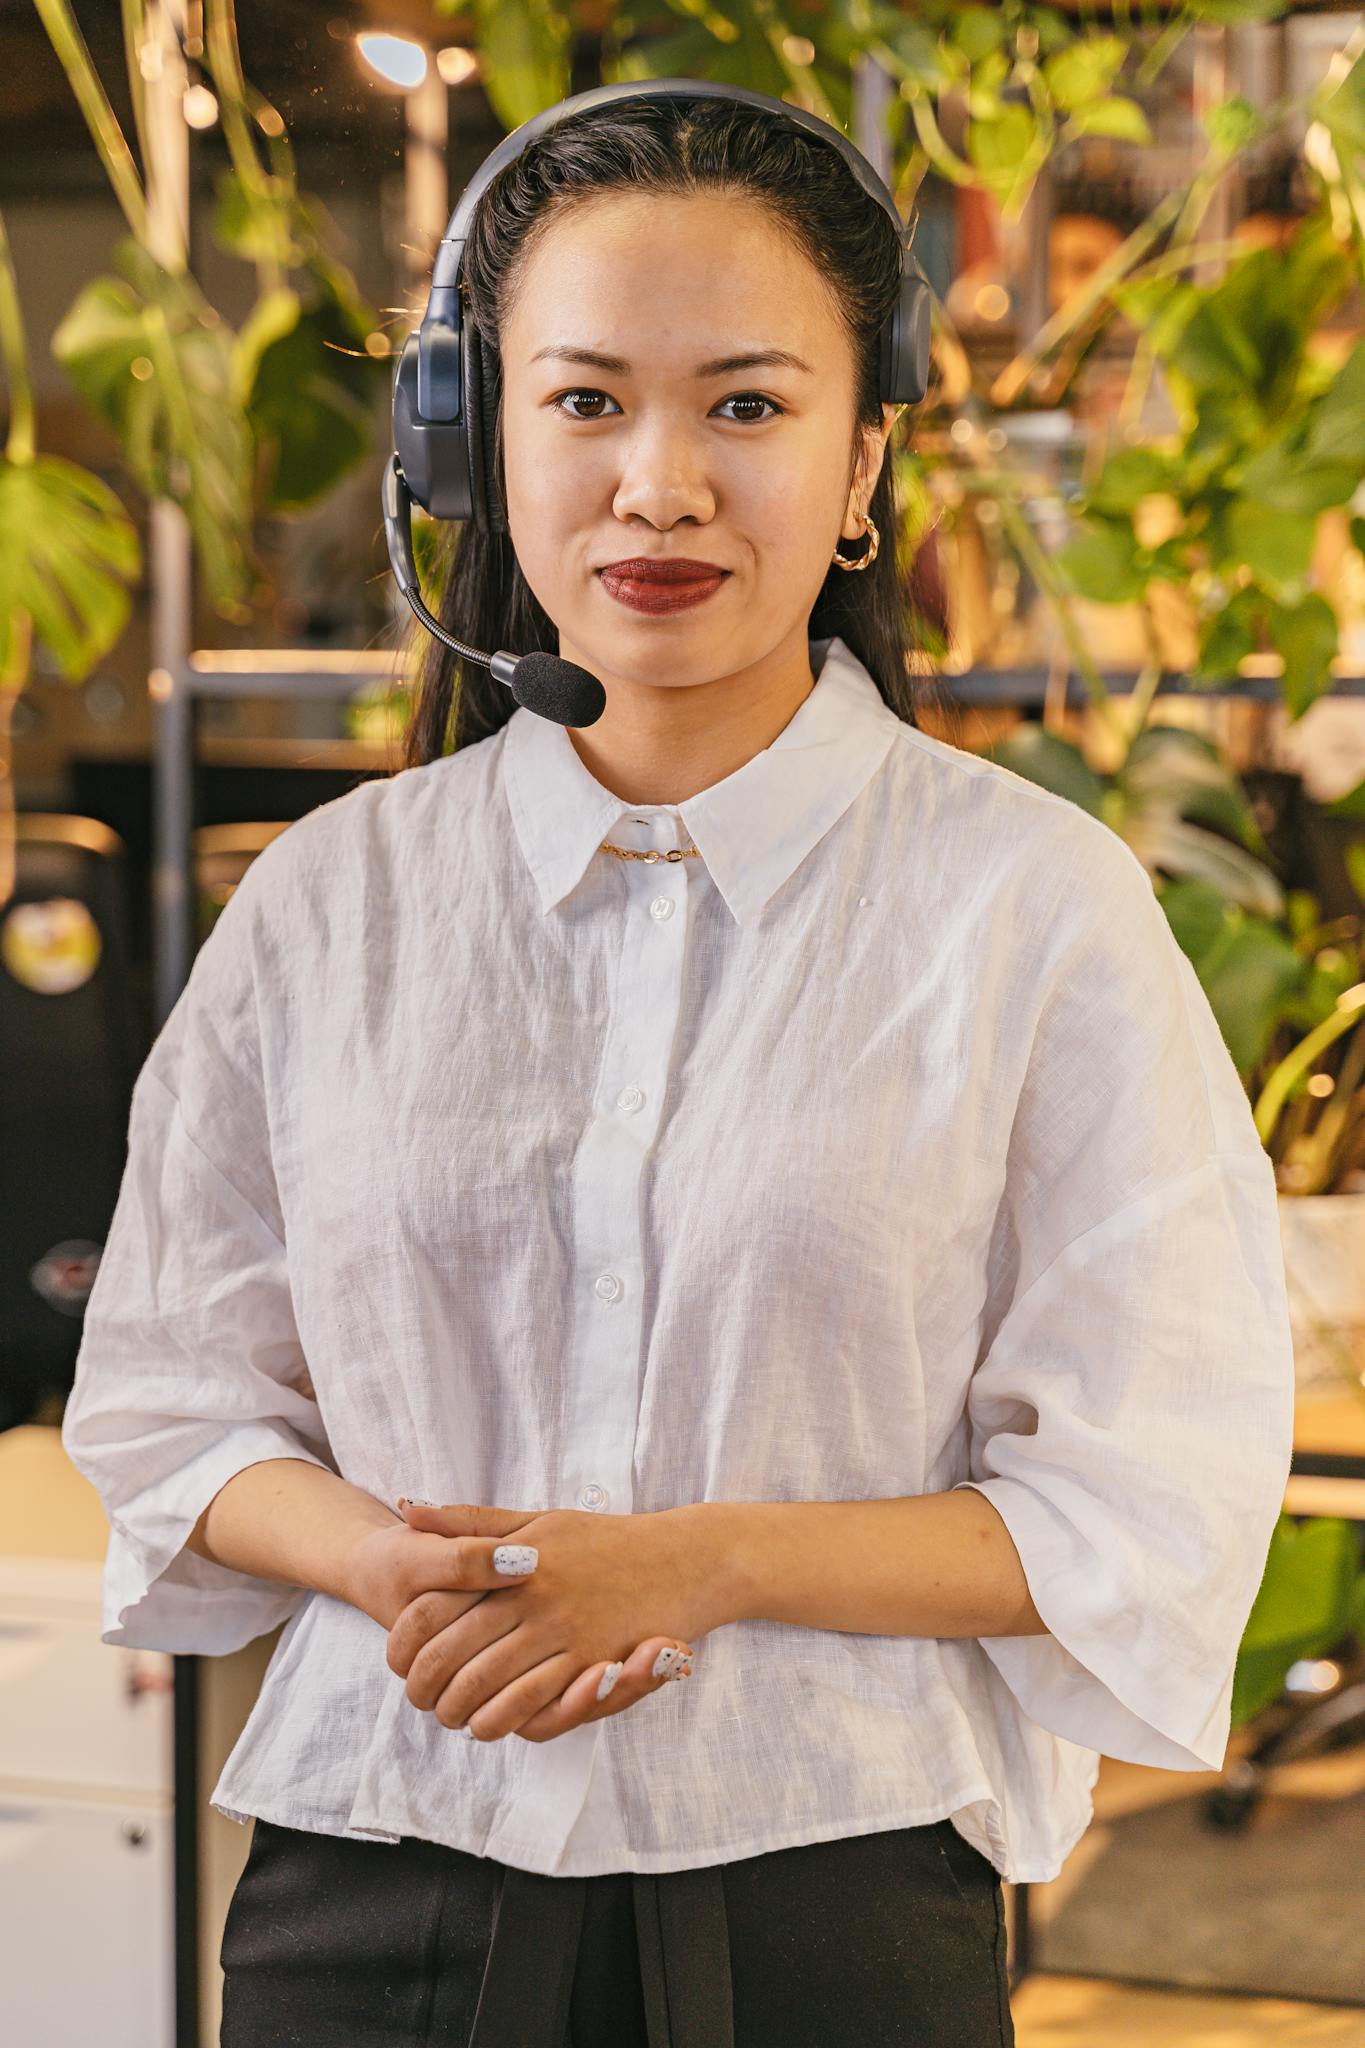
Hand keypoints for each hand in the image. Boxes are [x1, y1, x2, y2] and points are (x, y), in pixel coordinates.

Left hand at [385, 1499, 725, 1743]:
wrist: (687, 1558)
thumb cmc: (608, 1539)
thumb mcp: (539, 1519)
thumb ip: (474, 1522)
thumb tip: (407, 1506)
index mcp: (514, 1559)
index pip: (436, 1603)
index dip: (406, 1638)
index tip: (398, 1657)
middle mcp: (533, 1595)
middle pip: (453, 1651)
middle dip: (425, 1684)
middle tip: (417, 1697)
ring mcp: (564, 1630)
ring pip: (487, 1685)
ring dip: (458, 1709)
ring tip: (449, 1714)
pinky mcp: (592, 1661)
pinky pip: (532, 1704)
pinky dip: (501, 1720)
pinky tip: (490, 1722)